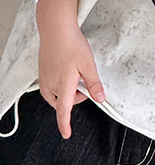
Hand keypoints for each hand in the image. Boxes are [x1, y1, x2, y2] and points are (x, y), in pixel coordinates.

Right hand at [38, 21, 104, 139]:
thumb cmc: (72, 45)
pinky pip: (51, 87)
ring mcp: (45, 79)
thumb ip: (94, 83)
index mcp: (63, 85)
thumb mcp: (88, 64)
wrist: (56, 30)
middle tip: (86, 84)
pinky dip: (61, 85)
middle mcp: (51, 84)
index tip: (67, 134)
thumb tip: (100, 98)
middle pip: (63, 102)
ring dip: (68, 92)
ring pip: (56, 95)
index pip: (63, 111)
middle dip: (76, 98)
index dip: (65, 124)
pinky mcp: (43, 73)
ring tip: (77, 76)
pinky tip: (68, 72)